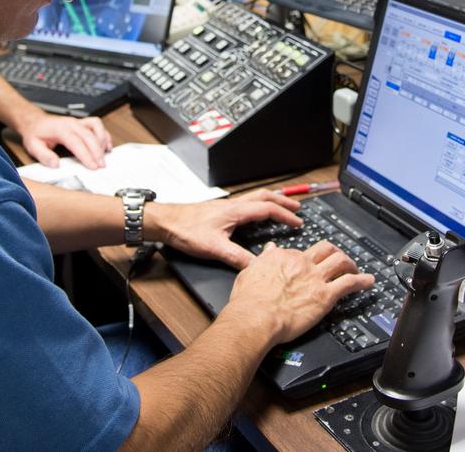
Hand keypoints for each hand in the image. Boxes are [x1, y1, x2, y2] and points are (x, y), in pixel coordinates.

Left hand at [17, 111, 112, 168]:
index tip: (92, 166)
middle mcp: (71, 123)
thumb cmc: (35, 133)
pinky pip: (97, 125)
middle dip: (98, 152)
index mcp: (60, 128)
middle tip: (101, 166)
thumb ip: (44, 156)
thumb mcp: (33, 146)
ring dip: (102, 141)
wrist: (35, 122)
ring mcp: (78, 122)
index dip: (86, 155)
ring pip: (96, 127)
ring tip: (103, 156)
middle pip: (90, 136)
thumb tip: (55, 164)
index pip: (77, 142)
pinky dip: (104, 134)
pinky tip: (105, 145)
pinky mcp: (82, 123)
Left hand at [148, 189, 303, 269]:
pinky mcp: (220, 210)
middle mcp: (234, 204)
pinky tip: (255, 215)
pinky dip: (259, 205)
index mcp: (237, 211)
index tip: (298, 222)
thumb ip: (237, 257)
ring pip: (255, 198)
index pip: (268, 209)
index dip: (286, 215)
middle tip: (297, 207)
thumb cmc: (186, 230)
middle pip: (265, 197)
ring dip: (272, 201)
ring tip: (282, 207)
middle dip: (283, 201)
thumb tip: (256, 266)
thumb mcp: (214, 248)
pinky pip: (246, 203)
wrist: (166, 221)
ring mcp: (227, 206)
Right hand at [225, 240, 373, 343]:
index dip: (307, 258)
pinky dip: (363, 281)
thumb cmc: (249, 301)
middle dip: (335, 252)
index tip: (309, 263)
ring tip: (356, 269)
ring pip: (341, 261)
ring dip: (351, 264)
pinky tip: (369, 282)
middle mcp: (302, 264)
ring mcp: (316, 278)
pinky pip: (350, 283)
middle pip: (326, 249)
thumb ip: (264, 259)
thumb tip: (269, 250)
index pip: (302, 252)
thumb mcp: (250, 271)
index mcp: (284, 257)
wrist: (255, 317)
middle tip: (339, 259)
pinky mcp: (326, 295)